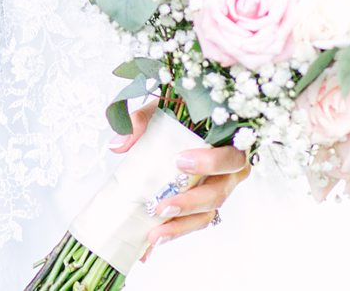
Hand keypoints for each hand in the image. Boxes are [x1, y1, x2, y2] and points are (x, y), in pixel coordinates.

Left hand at [111, 105, 251, 258]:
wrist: (187, 123)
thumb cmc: (182, 114)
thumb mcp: (164, 107)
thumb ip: (142, 120)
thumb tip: (118, 144)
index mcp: (230, 145)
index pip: (231, 157)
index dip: (210, 162)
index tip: (180, 162)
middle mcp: (230, 173)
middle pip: (218, 194)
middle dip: (189, 203)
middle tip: (162, 207)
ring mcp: (217, 192)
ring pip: (206, 215)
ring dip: (180, 226)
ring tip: (154, 234)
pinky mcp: (203, 206)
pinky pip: (192, 223)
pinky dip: (172, 232)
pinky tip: (151, 241)